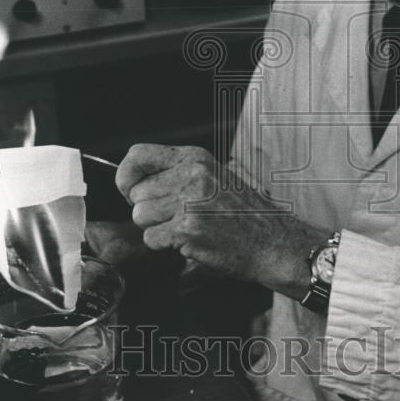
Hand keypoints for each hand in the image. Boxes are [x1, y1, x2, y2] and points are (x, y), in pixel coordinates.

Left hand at [115, 143, 319, 298]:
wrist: (273, 242)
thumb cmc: (245, 214)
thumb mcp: (214, 177)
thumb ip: (177, 174)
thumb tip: (134, 182)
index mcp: (195, 158)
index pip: (137, 154)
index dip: (126, 176)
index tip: (129, 190)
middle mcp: (191, 174)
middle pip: (136, 193)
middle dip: (148, 210)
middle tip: (175, 217)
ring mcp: (189, 201)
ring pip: (140, 216)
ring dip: (156, 229)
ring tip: (185, 229)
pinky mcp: (187, 228)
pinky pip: (152, 239)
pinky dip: (166, 246)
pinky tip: (191, 241)